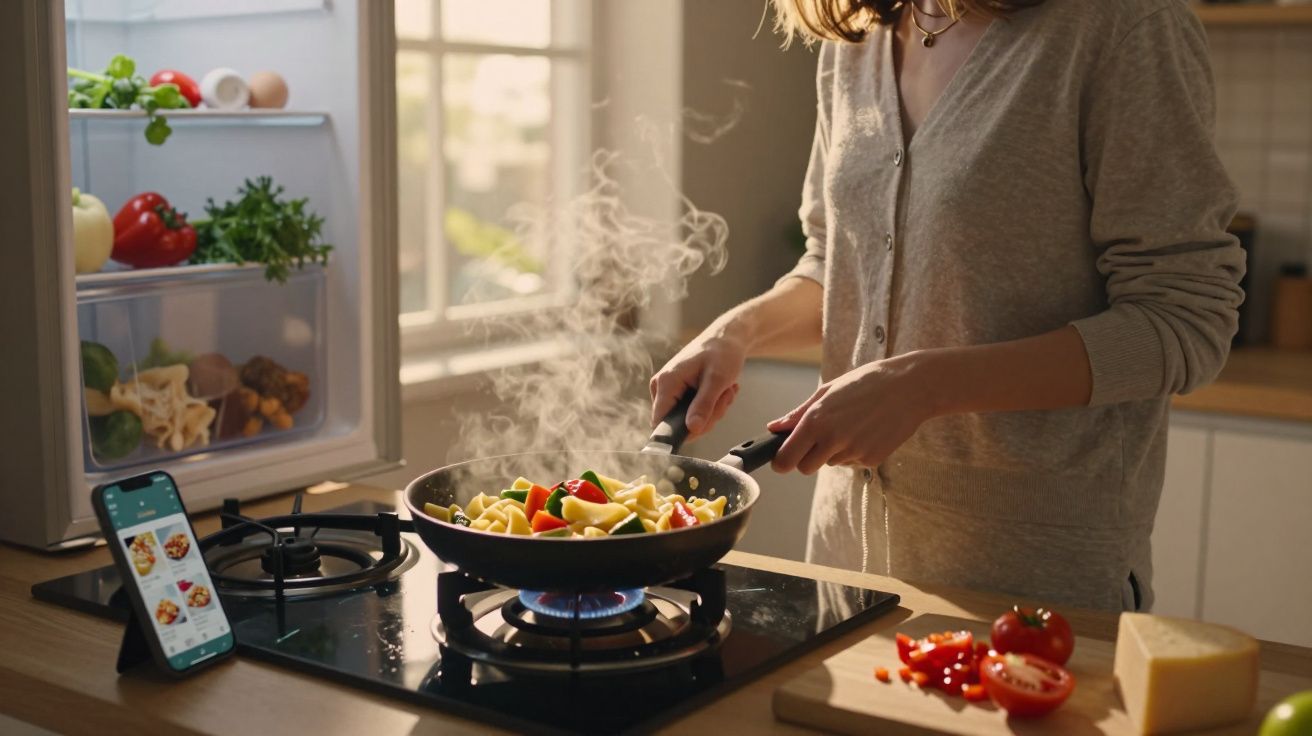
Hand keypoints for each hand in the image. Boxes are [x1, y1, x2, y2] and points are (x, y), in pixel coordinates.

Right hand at [650, 330, 746, 436]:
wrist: (726, 339)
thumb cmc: (722, 352)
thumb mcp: (717, 380)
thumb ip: (704, 405)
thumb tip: (692, 429)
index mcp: (666, 382)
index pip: (660, 423)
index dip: (682, 430)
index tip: (706, 421)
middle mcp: (661, 387)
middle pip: (678, 424)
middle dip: (706, 417)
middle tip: (723, 398)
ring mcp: (668, 391)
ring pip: (687, 421)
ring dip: (712, 412)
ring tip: (724, 391)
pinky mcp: (677, 394)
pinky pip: (691, 414)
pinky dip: (710, 408)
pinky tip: (720, 393)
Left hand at [768, 354, 936, 474]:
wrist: (910, 387)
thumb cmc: (866, 382)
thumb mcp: (828, 391)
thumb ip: (798, 413)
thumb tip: (774, 427)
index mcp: (816, 421)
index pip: (786, 459)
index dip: (781, 461)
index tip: (783, 459)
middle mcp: (833, 439)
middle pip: (805, 468)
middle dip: (807, 458)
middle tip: (818, 440)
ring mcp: (854, 452)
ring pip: (831, 463)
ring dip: (834, 451)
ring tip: (852, 424)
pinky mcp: (872, 459)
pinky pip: (853, 462)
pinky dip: (856, 450)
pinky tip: (868, 430)